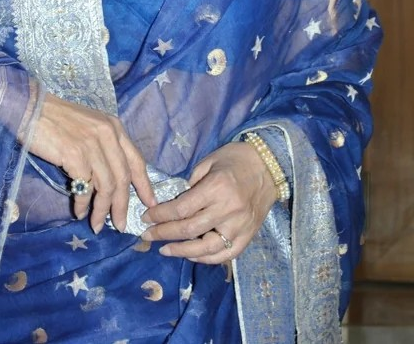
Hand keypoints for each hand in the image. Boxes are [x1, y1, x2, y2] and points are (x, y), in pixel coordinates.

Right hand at [27, 92, 155, 232]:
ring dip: (102, 210)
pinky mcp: (75, 154)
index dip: (145, 184)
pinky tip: (79, 211)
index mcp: (114, 127)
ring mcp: (92, 144)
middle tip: (120, 225)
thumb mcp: (89, 127)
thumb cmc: (56, 119)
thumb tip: (108, 182)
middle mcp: (107, 134)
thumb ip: (102, 148)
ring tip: (96, 225)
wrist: (30, 108)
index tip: (150, 203)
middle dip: (122, 205)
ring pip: (106, 186)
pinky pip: (85, 187)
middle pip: (123, 178)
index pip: (136, 160)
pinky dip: (83, 204)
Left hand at [140, 142, 276, 261]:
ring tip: (165, 250)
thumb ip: (192, 181)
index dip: (161, 215)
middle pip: (189, 229)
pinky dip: (206, 258)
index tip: (146, 217)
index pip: (182, 208)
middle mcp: (228, 210)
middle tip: (147, 235)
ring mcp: (240, 226)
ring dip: (182, 251)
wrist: (270, 166)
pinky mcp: (248, 236)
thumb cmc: (236, 158)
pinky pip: (225, 254)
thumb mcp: (210, 161)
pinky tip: (191, 255)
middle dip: (164, 233)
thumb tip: (176, 202)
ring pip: (206, 248)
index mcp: (216, 187)